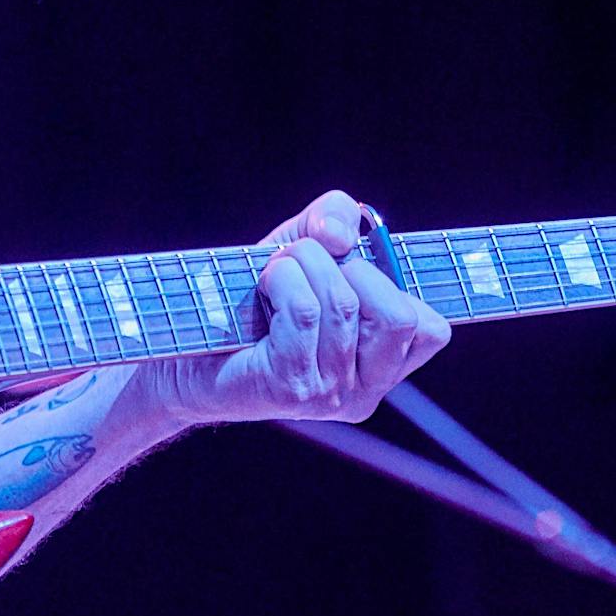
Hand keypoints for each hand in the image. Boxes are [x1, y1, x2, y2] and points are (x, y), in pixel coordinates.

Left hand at [145, 189, 449, 427]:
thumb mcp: (303, 243)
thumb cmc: (250, 293)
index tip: (357, 261)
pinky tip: (263, 285)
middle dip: (350, 267)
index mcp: (381, 364)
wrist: (183, 336)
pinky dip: (282, 279)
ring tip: (274, 270)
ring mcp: (329, 395)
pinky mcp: (290, 388)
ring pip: (344, 304)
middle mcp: (364, 389)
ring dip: (302, 263)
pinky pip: (306, 312)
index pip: (432, 330)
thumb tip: (342, 236)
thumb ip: (335, 219)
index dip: (400, 283)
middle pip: (399, 316)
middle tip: (304, 262)